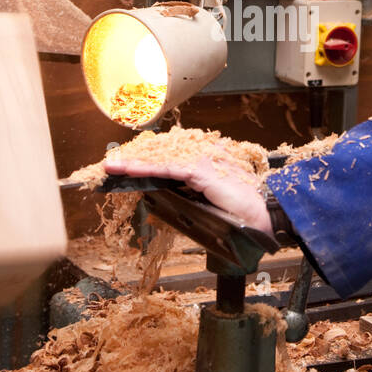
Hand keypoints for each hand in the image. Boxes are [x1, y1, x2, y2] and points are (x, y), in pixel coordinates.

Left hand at [104, 153, 270, 232]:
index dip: (146, 160)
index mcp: (203, 163)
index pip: (169, 158)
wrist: (260, 217)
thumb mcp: (208, 204)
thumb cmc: (239, 213)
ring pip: (161, 160)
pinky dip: (148, 169)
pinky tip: (130, 170)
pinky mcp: (201, 171)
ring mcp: (201, 162)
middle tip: (112, 164)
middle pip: (161, 155)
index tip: (126, 164)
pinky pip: (169, 169)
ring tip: (112, 166)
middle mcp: (201, 157)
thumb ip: (189, 196)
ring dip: (135, 164)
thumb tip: (167, 197)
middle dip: (135, 159)